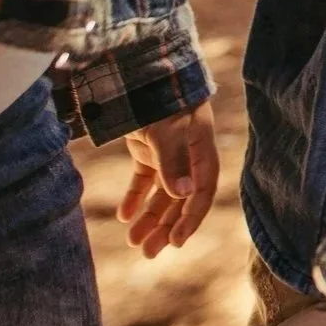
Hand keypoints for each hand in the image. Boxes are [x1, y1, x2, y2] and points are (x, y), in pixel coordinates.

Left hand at [118, 103, 219, 258]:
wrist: (142, 72)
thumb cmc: (162, 99)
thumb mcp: (167, 131)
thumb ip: (173, 163)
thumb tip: (183, 195)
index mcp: (201, 151)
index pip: (201, 192)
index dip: (190, 218)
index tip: (175, 242)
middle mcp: (188, 156)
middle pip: (180, 199)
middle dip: (166, 227)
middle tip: (149, 253)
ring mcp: (168, 154)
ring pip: (162, 194)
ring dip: (149, 218)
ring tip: (134, 241)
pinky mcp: (148, 150)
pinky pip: (143, 181)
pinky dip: (134, 198)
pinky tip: (124, 216)